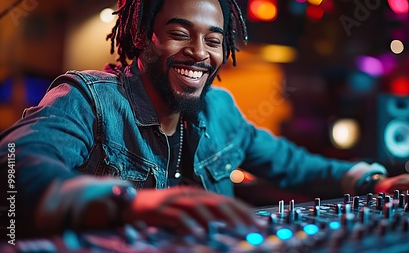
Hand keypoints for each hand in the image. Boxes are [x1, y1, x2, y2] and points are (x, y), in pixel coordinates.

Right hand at [122, 186, 258, 236]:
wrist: (129, 203)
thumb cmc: (160, 210)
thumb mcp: (186, 211)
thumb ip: (204, 216)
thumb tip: (228, 227)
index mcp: (198, 194)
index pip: (227, 201)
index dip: (245, 211)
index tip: (259, 223)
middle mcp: (189, 194)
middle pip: (218, 203)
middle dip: (238, 217)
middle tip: (252, 230)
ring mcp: (175, 200)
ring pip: (201, 208)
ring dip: (219, 221)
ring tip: (233, 232)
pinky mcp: (160, 209)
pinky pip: (178, 216)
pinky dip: (189, 225)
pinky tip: (199, 233)